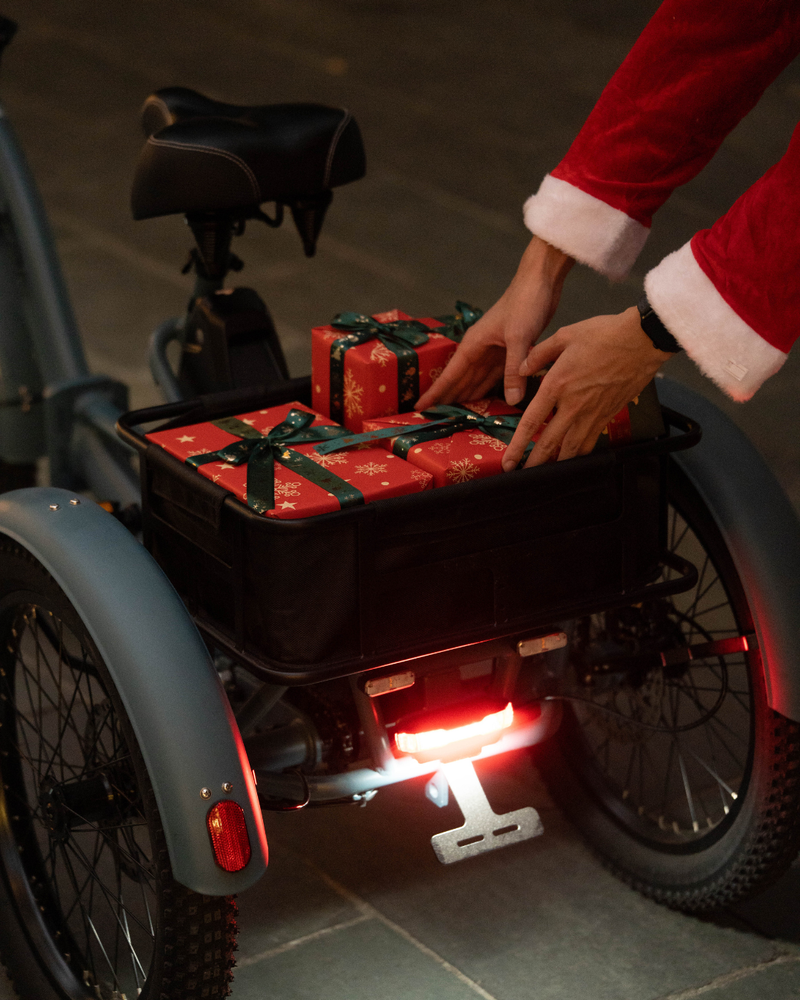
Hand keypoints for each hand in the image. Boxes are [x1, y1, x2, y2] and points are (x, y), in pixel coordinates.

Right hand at [416, 235, 573, 409]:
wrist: (541, 282)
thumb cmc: (524, 303)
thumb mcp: (518, 338)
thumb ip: (513, 370)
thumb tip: (512, 401)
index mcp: (474, 344)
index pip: (449, 374)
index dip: (435, 393)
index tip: (420, 408)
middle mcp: (480, 349)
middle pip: (460, 380)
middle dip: (448, 399)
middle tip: (436, 420)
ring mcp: (494, 351)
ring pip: (477, 380)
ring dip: (468, 397)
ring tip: (457, 417)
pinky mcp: (510, 351)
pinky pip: (496, 376)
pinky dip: (490, 389)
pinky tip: (486, 401)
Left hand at [501, 306, 673, 468]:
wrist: (642, 340)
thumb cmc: (606, 334)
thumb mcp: (565, 335)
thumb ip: (539, 353)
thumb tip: (521, 367)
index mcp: (557, 385)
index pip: (531, 423)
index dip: (517, 446)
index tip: (508, 461)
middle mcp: (573, 405)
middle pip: (549, 444)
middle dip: (533, 463)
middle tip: (522, 475)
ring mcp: (593, 413)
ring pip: (571, 449)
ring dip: (557, 462)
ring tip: (546, 472)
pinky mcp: (608, 415)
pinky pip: (590, 442)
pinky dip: (579, 453)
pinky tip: (572, 456)